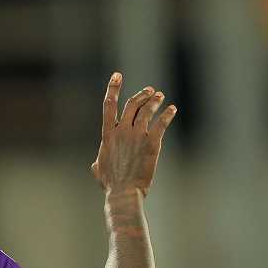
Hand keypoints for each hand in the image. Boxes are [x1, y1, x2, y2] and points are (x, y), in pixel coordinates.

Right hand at [91, 72, 176, 195]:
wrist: (124, 192)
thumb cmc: (110, 184)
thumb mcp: (98, 170)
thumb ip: (98, 160)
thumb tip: (95, 164)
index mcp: (108, 135)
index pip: (109, 105)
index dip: (113, 88)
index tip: (117, 75)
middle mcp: (122, 131)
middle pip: (132, 104)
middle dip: (141, 94)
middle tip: (149, 91)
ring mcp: (137, 136)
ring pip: (147, 111)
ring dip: (154, 101)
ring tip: (160, 96)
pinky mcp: (152, 143)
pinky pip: (161, 123)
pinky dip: (167, 114)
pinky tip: (172, 110)